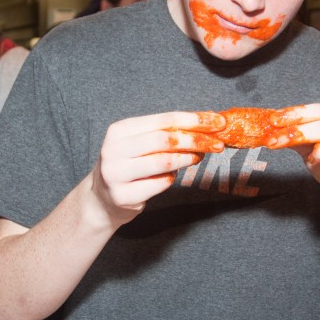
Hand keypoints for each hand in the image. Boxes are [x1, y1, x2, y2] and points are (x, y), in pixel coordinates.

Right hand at [91, 111, 223, 224]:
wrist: (102, 199)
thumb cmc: (130, 165)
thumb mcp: (141, 143)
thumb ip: (168, 133)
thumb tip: (208, 121)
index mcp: (120, 130)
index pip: (164, 120)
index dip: (194, 120)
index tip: (218, 122)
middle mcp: (114, 149)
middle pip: (165, 140)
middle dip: (196, 140)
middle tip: (218, 143)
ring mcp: (116, 174)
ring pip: (164, 162)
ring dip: (188, 159)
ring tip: (198, 157)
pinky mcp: (123, 196)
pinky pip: (160, 184)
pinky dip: (171, 179)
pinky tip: (171, 177)